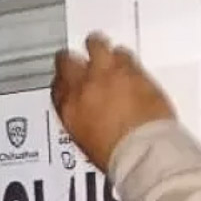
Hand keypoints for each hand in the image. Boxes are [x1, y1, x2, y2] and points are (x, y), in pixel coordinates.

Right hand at [50, 33, 175, 171]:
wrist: (143, 151)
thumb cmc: (118, 155)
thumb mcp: (88, 141)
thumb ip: (84, 119)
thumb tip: (90, 116)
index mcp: (69, 108)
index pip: (57, 85)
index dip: (64, 80)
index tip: (70, 79)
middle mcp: (83, 86)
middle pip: (69, 59)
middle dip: (77, 58)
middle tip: (85, 60)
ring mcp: (108, 74)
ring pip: (97, 45)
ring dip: (102, 49)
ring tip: (109, 55)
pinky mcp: (133, 69)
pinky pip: (124, 53)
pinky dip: (125, 58)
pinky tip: (129, 65)